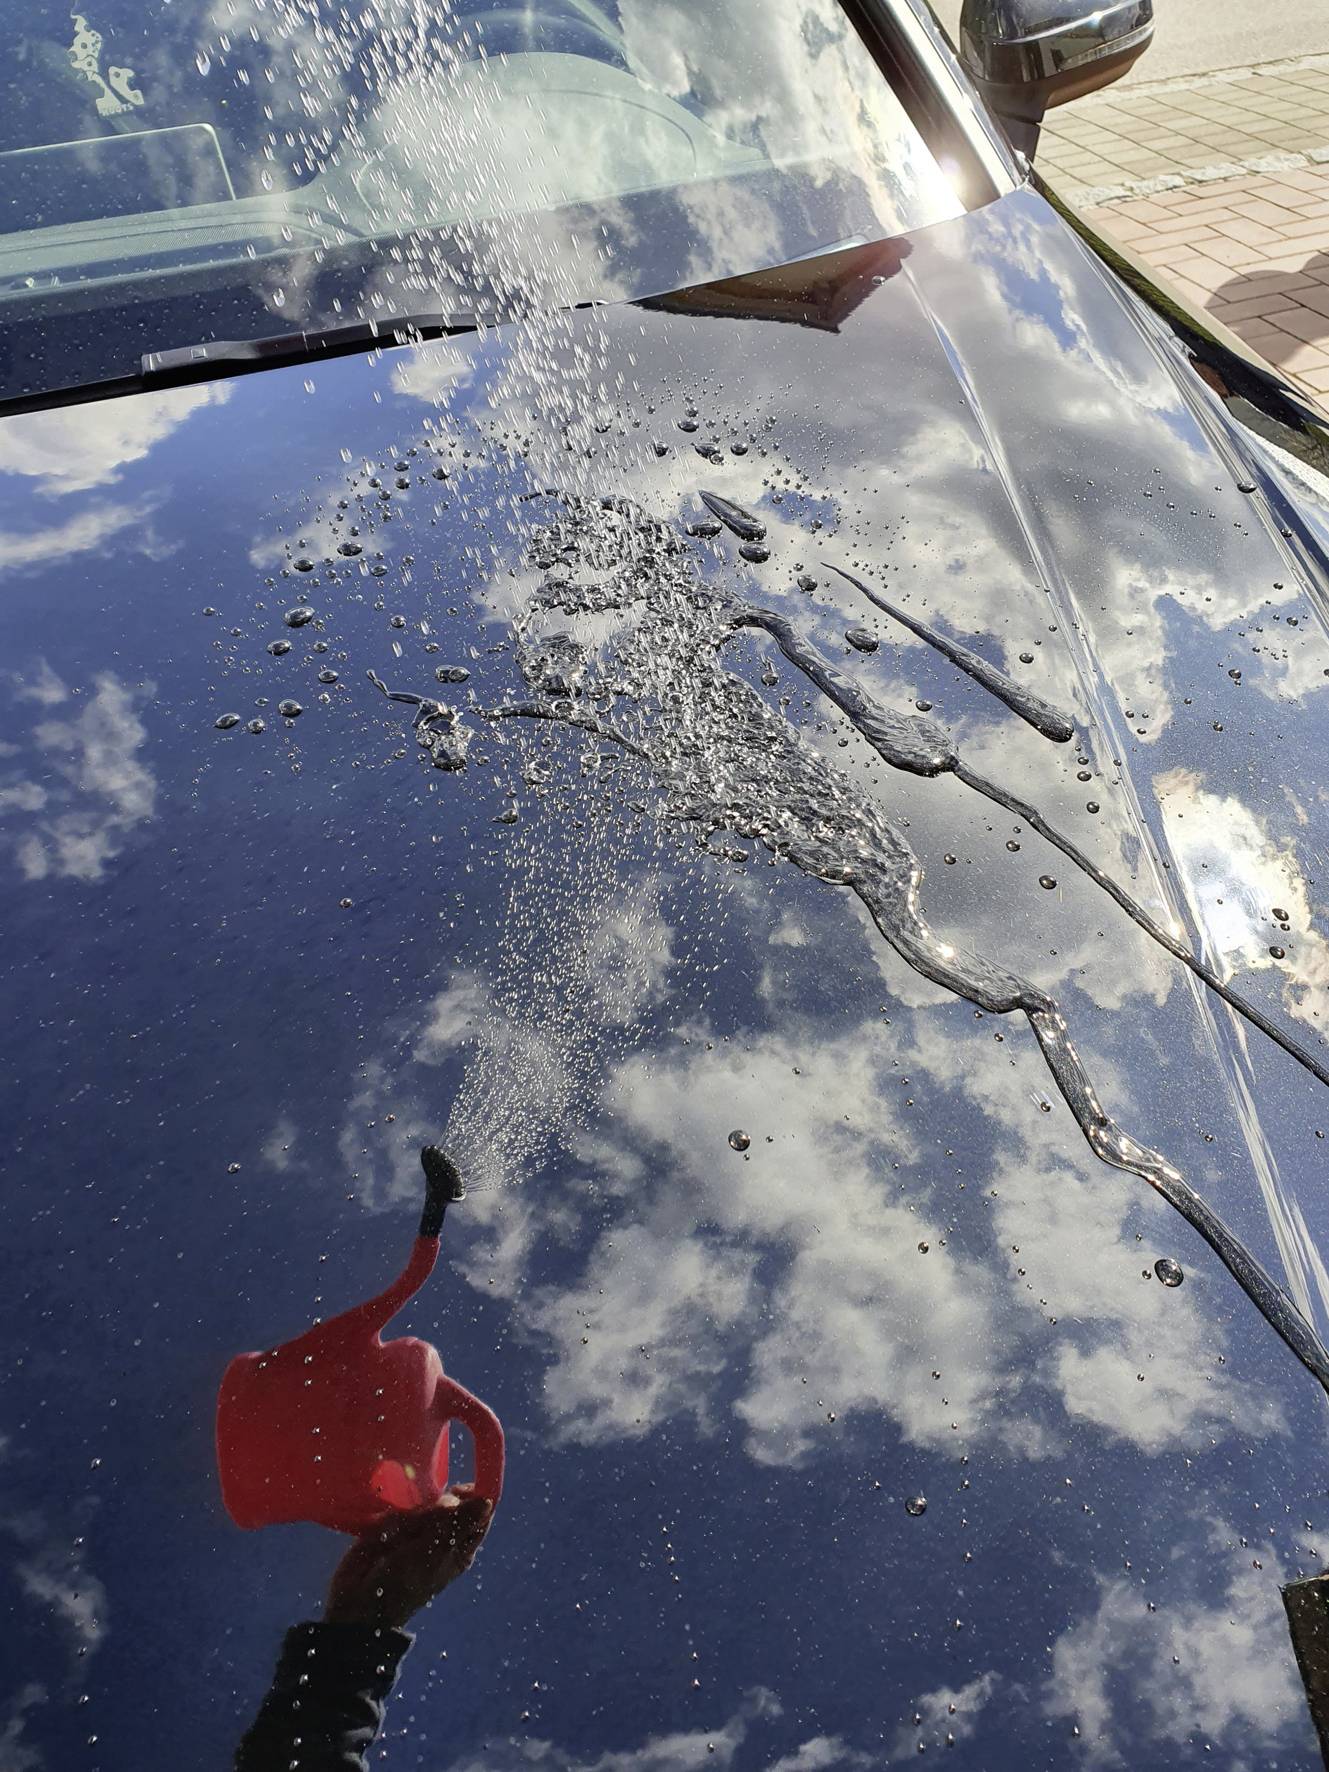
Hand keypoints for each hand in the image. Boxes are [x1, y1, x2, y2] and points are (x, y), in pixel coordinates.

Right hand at [324, 1487, 493, 1628]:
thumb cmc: (405, 1582)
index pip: (480, 1512)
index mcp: (461, 1546)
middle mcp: (443, 1534)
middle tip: (422, 1525)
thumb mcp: (435, 1554)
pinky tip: (384, 1537)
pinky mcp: (394, 1523)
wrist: (360, 1600)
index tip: (457, 1492)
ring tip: (398, 1539)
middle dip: (435, 1509)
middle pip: (450, 1502)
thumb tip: (488, 1500)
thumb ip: (458, 1524)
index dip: (473, 1496)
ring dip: (411, 1517)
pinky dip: (392, 1519)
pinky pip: (399, 1507)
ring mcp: (418, 1528)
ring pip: (424, 1503)